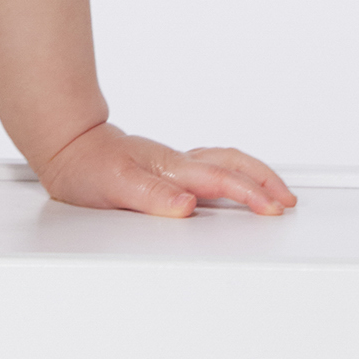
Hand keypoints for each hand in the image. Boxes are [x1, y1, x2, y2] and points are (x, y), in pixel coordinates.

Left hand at [36, 124, 297, 219]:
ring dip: (256, 174)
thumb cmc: (89, 167)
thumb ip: (151, 197)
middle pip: (235, 165)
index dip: (250, 195)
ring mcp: (177, 165)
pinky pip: (215, 165)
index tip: (272, 209)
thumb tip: (186, 206)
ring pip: (228, 162)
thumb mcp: (115, 186)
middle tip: (288, 200)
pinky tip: (238, 183)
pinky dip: (236, 172)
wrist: (70, 149)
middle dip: (266, 181)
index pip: (221, 182)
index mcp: (172, 170)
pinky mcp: (171, 169)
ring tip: (277, 192)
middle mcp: (179, 165)